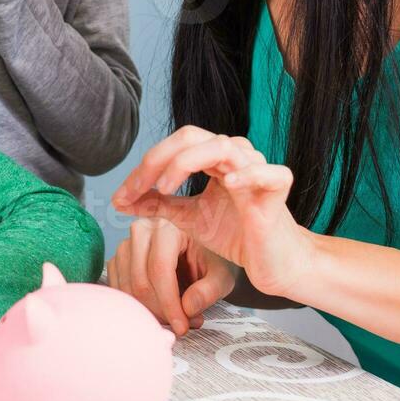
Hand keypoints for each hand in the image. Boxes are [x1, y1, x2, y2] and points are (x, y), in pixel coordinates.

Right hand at [107, 218, 237, 337]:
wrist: (200, 254)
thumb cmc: (212, 261)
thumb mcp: (221, 275)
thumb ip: (210, 290)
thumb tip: (188, 309)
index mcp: (168, 226)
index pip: (160, 269)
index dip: (169, 303)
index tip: (181, 327)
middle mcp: (142, 230)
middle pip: (141, 281)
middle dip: (161, 311)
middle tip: (181, 325)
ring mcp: (126, 244)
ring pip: (127, 288)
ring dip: (149, 311)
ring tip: (174, 317)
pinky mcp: (118, 259)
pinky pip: (120, 290)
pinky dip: (137, 307)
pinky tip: (159, 310)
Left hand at [111, 126, 316, 299]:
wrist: (272, 263)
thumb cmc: (237, 236)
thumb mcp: (188, 219)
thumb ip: (158, 205)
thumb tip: (121, 200)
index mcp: (214, 158)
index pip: (174, 145)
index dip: (145, 166)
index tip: (120, 196)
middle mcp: (235, 155)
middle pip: (191, 137)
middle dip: (157, 160)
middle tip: (135, 189)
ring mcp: (258, 168)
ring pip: (222, 146)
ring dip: (186, 163)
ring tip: (166, 189)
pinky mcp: (278, 188)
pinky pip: (268, 171)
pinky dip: (247, 174)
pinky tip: (228, 185)